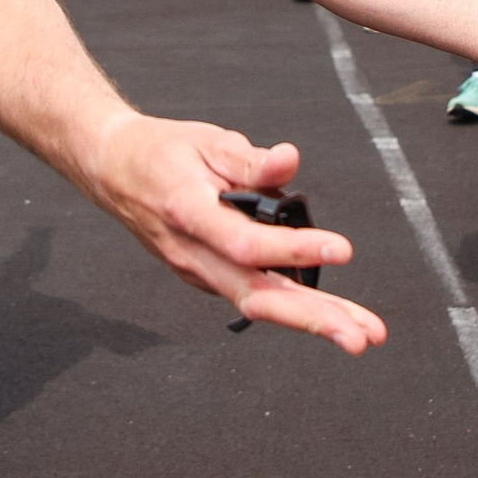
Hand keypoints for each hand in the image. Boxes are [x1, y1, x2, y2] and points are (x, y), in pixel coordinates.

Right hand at [89, 119, 384, 353]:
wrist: (114, 171)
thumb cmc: (162, 153)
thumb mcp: (207, 141)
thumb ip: (250, 160)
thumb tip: (289, 160)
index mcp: (188, 213)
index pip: (245, 243)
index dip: (293, 250)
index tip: (342, 250)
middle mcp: (193, 254)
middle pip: (256, 295)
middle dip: (313, 320)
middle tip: (360, 336)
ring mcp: (199, 273)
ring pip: (259, 304)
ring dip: (313, 322)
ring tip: (363, 334)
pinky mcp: (208, 278)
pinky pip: (253, 296)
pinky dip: (294, 308)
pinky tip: (332, 313)